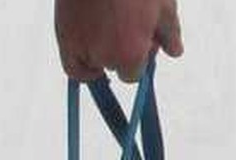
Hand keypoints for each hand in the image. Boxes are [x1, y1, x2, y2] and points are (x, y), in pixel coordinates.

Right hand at [55, 0, 182, 82]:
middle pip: (112, 66)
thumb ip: (170, 35)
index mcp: (130, 55)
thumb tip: (173, 52)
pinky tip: (88, 48)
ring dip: (99, 51)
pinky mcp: (62, 31)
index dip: (139, 59)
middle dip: (120, 51)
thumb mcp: (164, 7)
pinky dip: (79, 61)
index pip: (133, 75)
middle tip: (127, 26)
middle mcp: (103, 56)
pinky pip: (70, 62)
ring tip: (109, 24)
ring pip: (90, 63)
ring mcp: (78, 44)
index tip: (143, 41)